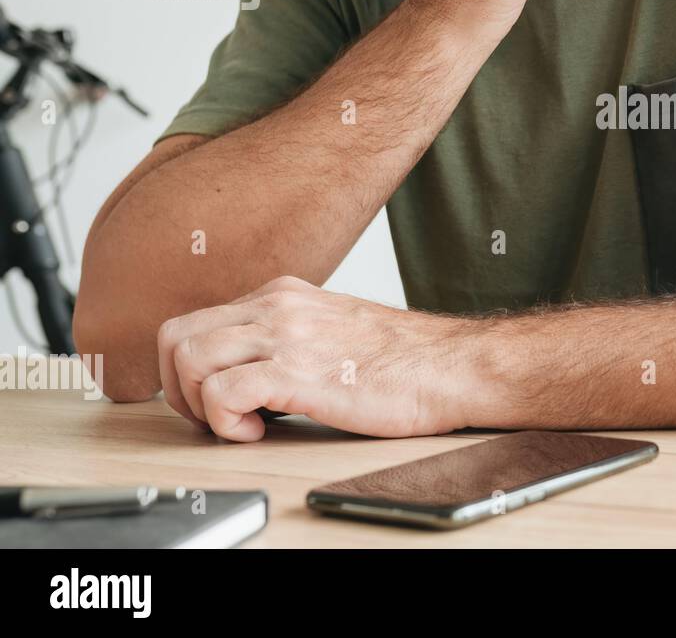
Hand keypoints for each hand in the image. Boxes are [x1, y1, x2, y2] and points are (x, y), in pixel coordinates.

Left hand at [156, 276, 478, 441]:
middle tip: (213, 416)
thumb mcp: (332, 327)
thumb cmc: (402, 361)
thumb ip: (288, 335)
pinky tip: (257, 431)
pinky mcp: (297, 371)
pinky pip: (222, 392)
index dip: (189, 372)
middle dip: (180, 388)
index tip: (211, 401)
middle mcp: (277, 306)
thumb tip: (248, 370)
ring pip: (189, 359)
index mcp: (283, 294)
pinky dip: (224, 421)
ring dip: (199, 405)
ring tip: (237, 423)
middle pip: (177, 337)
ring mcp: (286, 335)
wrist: (449, 367)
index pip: (196, 322)